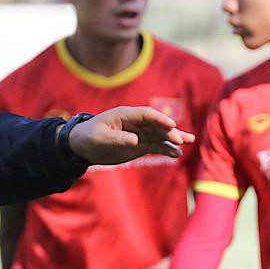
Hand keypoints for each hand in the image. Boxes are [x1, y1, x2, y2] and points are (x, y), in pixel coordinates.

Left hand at [67, 107, 194, 164]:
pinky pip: (155, 146)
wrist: (81, 147)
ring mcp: (138, 134)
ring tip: (187, 143)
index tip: (171, 125)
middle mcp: (135, 123)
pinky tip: (176, 154)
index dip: (160, 119)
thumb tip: (136, 140)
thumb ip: (117, 138)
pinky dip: (166, 149)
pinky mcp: (139, 146)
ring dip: (173, 139)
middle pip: (156, 125)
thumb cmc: (88, 137)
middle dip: (169, 131)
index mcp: (125, 115)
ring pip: (159, 135)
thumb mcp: (100, 138)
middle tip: (181, 139)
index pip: (147, 114)